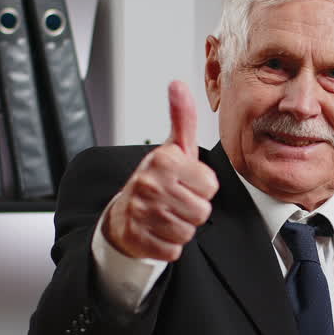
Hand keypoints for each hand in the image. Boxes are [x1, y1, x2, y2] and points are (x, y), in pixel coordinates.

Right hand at [103, 81, 218, 260]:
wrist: (123, 215)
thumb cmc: (157, 181)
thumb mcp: (173, 149)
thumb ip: (182, 118)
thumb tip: (178, 84)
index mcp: (163, 160)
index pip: (210, 186)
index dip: (202, 188)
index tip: (185, 183)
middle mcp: (149, 184)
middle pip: (202, 212)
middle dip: (193, 210)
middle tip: (175, 202)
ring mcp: (140, 212)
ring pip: (188, 232)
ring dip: (181, 228)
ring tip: (166, 216)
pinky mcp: (136, 238)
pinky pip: (173, 250)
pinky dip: (168, 246)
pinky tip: (157, 232)